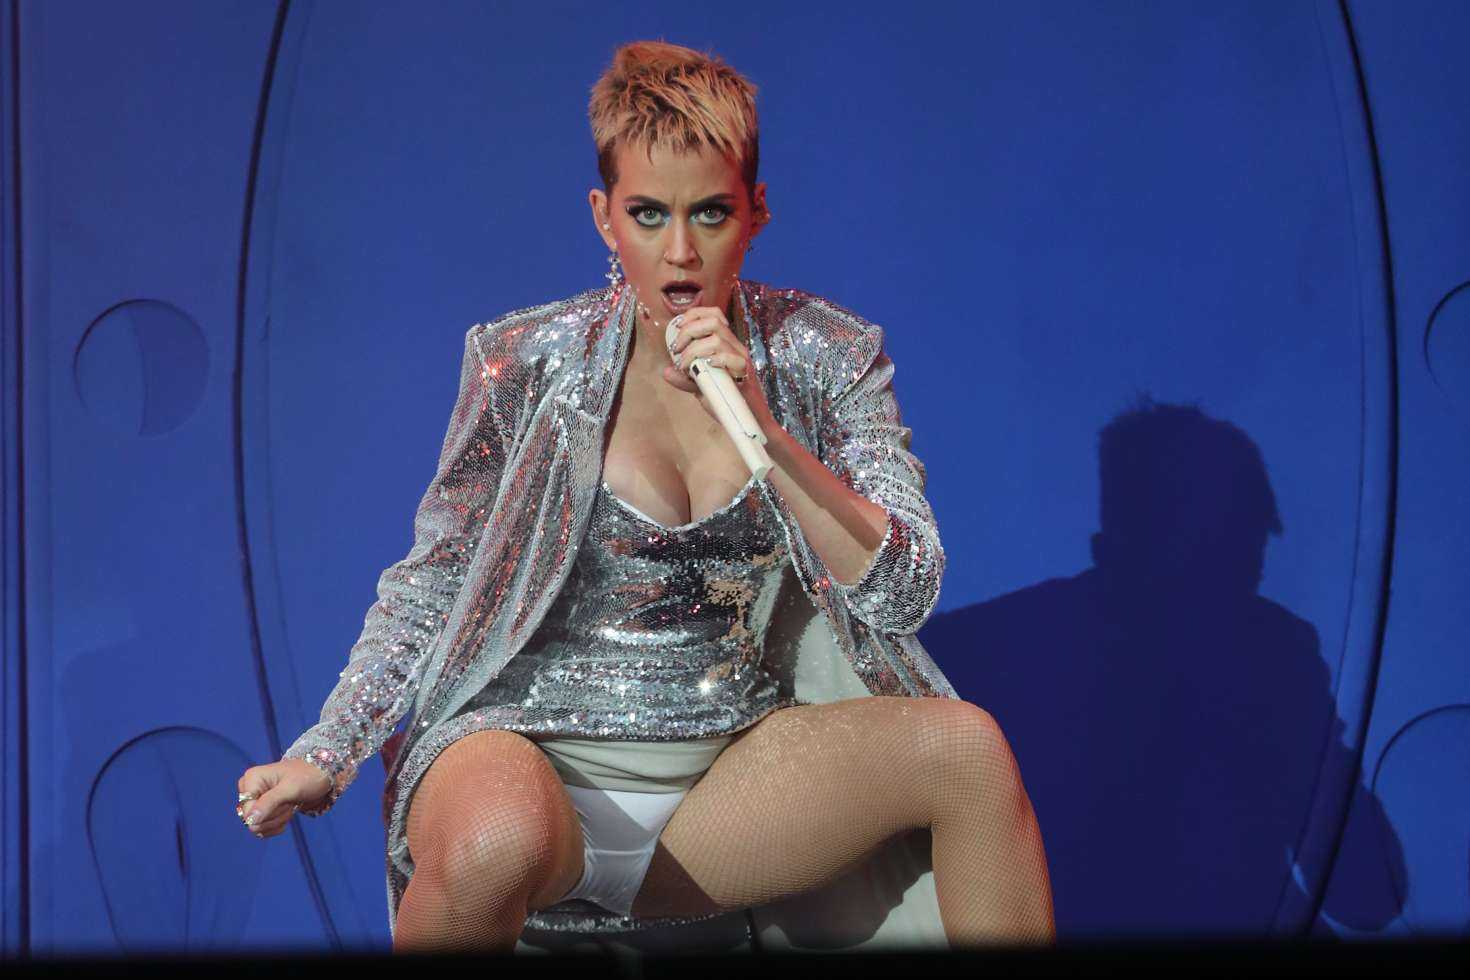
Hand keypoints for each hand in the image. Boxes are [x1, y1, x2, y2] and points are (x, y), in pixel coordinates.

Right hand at [236, 758, 331, 838]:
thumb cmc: (307, 777)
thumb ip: (269, 803)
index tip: (285, 801)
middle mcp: (250, 789)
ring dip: (279, 819)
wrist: (321, 778)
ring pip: (258, 826)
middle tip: (290, 802)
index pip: (247, 810)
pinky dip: (278, 825)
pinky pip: (262, 828)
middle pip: (251, 820)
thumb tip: (249, 820)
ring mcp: (256, 801)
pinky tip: (289, 813)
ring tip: (291, 804)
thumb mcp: (290, 788)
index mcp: (251, 779)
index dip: (266, 813)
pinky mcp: (263, 810)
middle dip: (275, 816)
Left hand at [662, 305, 775, 433]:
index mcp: (726, 344)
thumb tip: (666, 371)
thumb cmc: (726, 401)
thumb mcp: (700, 388)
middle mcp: (735, 347)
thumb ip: (685, 379)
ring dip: (694, 351)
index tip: (677, 328)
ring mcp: (741, 359)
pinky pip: (730, 359)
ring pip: (717, 340)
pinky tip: (706, 368)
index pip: (714, 315)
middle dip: (689, 332)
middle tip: (677, 350)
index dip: (694, 315)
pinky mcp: (746, 373)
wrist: (747, 421)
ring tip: (686, 366)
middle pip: (713, 322)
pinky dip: (714, 361)